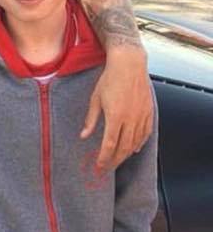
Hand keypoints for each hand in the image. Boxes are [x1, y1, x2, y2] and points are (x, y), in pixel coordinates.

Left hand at [80, 46, 153, 170]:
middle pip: (123, 148)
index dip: (104, 158)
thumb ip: (91, 120)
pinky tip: (135, 149)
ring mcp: (142, 115)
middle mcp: (130, 119)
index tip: (99, 167)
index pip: (109, 145)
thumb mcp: (95, 99)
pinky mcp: (149, 111)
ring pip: (136, 142)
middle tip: (107, 168)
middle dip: (114, 161)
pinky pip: (146, 132)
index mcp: (115, 117)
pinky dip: (140, 143)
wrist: (129, 63)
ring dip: (126, 154)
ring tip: (118, 160)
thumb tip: (83, 136)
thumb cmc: (110, 79)